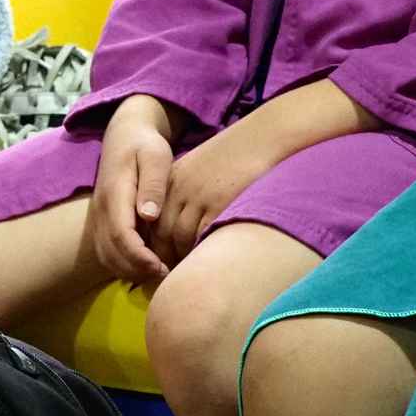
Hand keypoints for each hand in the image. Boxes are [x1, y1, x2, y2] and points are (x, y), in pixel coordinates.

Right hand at [89, 95, 177, 286]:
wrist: (123, 135)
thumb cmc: (145, 145)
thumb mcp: (156, 156)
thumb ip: (153, 184)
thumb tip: (148, 215)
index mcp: (115, 193)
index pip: (121, 235)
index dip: (140, 257)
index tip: (162, 267)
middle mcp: (101, 209)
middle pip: (111, 252)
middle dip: (137, 270)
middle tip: (167, 275)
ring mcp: (98, 217)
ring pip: (106, 256)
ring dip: (130, 271)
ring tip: (159, 272)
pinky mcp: (101, 222)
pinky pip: (107, 252)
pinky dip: (124, 265)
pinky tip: (147, 264)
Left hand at [149, 126, 276, 263]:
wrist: (262, 138)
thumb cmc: (238, 159)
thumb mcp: (202, 171)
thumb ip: (188, 195)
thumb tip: (183, 232)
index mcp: (172, 179)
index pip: (153, 220)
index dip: (154, 244)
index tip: (160, 262)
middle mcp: (179, 187)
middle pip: (161, 231)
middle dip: (163, 256)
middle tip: (170, 277)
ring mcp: (197, 194)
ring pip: (178, 237)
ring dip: (180, 259)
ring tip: (187, 276)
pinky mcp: (217, 202)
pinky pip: (201, 235)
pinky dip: (199, 252)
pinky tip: (205, 263)